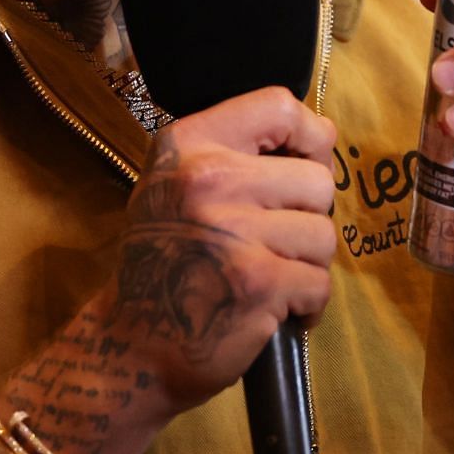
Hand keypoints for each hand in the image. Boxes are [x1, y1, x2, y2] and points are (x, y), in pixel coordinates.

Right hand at [108, 87, 337, 413]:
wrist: (128, 348)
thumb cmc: (166, 262)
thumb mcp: (179, 185)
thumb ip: (240, 153)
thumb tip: (324, 133)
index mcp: (187, 146)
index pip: (278, 105)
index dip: (309, 134)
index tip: (303, 163)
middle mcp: (207, 180)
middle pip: (317, 179)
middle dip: (308, 217)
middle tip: (274, 243)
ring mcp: (233, 232)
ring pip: (324, 234)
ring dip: (307, 264)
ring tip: (270, 276)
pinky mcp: (257, 283)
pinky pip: (319, 282)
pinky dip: (307, 304)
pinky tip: (274, 308)